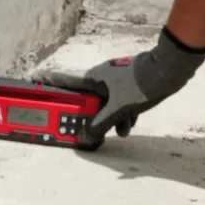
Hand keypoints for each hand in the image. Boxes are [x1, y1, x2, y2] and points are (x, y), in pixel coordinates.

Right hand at [43, 27, 204, 148]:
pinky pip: (118, 102)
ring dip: (111, 118)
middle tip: (87, 128)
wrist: (170, 71)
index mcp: (94, 78)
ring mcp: (116, 80)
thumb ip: (101, 123)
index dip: (47, 81)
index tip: (34, 81)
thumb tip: (87, 134)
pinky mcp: (128, 84)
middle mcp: (102, 77)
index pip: (64, 80)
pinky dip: (122, 113)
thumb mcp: (118, 109)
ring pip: (105, 102)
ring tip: (120, 129)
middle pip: (86, 98)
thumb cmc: (141, 84)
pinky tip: (130, 123)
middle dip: (90, 115)